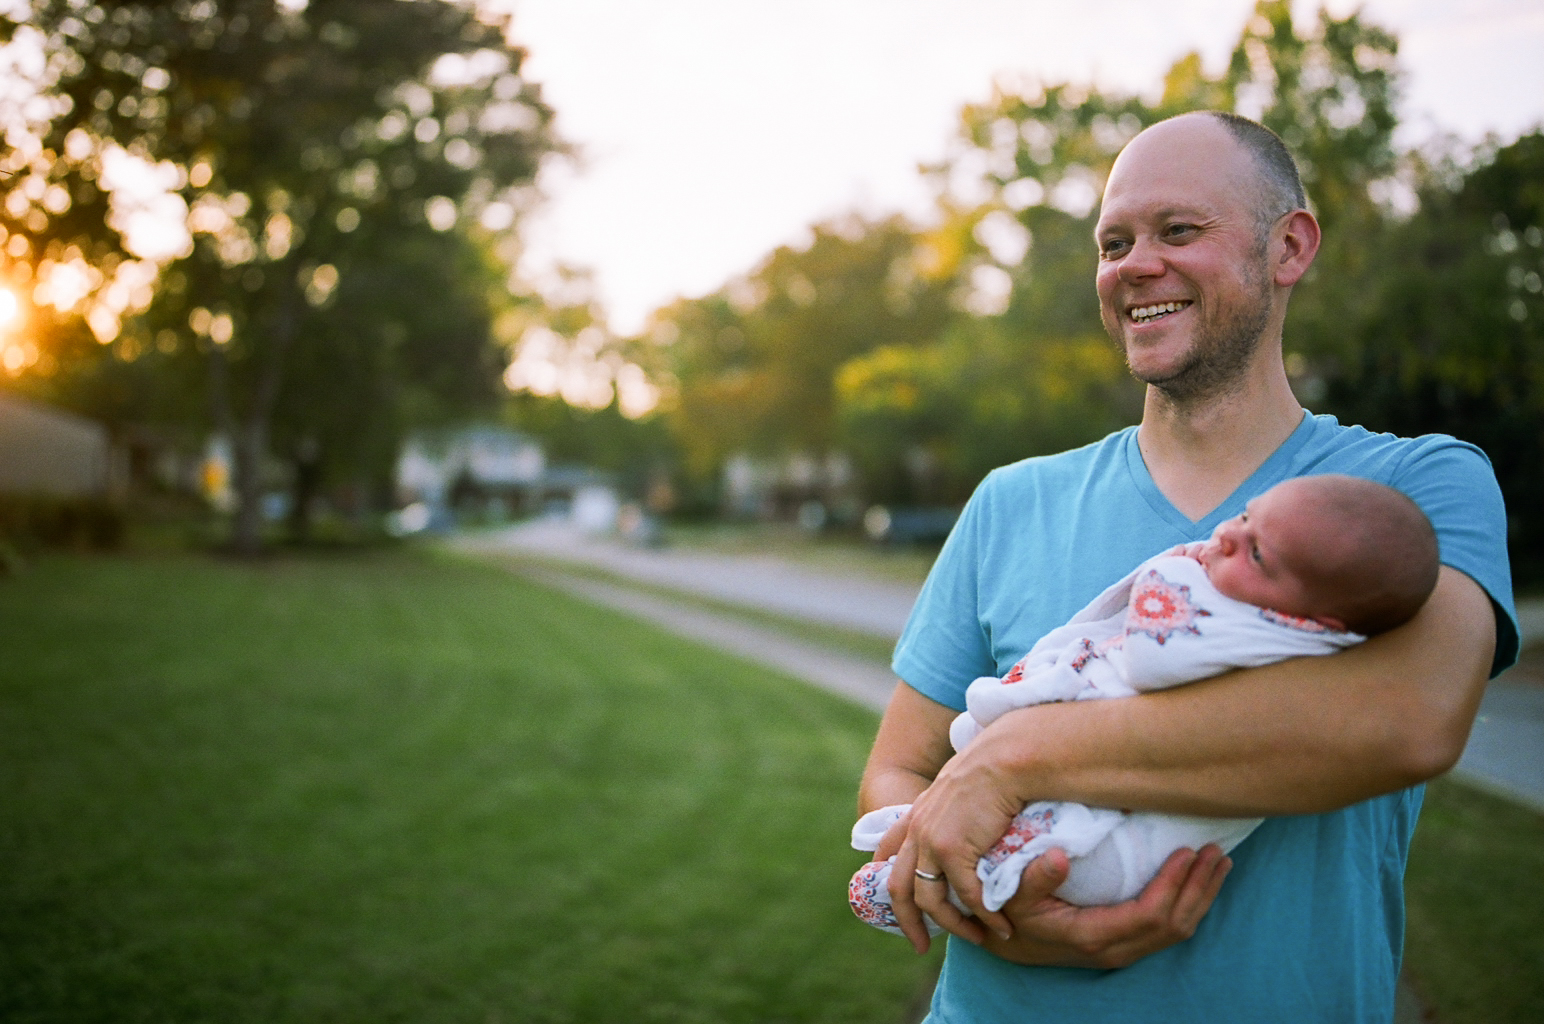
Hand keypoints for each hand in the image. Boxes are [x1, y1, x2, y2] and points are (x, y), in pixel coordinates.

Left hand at [883, 745, 1026, 952]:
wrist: (1006, 759)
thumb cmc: (996, 769)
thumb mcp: (962, 788)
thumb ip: (955, 808)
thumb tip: (968, 818)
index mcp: (916, 813)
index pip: (887, 851)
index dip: (884, 877)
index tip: (894, 901)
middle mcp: (916, 829)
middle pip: (899, 888)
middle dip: (907, 922)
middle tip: (919, 945)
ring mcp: (930, 841)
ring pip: (931, 900)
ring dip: (955, 925)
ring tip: (977, 938)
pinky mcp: (952, 850)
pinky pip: (968, 895)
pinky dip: (986, 915)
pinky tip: (1001, 925)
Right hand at [983, 844, 1231, 967]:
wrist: (1010, 944)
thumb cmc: (1011, 912)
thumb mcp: (1012, 893)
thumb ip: (1034, 877)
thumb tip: (1058, 856)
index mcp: (1093, 935)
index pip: (1150, 914)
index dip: (1173, 884)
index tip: (1188, 852)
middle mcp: (1116, 950)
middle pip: (1175, 924)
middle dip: (1199, 888)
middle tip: (1217, 852)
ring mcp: (1124, 951)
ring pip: (1179, 931)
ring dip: (1202, 896)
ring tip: (1220, 864)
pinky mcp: (1127, 945)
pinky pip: (1169, 931)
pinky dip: (1191, 905)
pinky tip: (1201, 883)